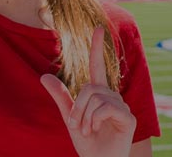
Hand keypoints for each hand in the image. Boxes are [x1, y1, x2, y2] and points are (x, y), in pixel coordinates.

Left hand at [40, 28, 137, 156]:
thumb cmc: (88, 142)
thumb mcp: (70, 117)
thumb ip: (60, 97)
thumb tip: (43, 76)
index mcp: (100, 95)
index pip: (98, 67)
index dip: (97, 48)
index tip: (97, 28)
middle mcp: (113, 97)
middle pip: (90, 88)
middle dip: (77, 108)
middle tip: (75, 126)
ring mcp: (123, 107)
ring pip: (96, 98)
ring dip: (84, 117)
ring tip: (87, 130)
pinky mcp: (128, 118)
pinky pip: (106, 108)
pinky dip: (95, 119)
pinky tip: (97, 130)